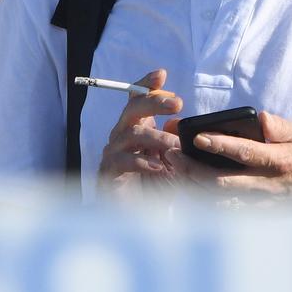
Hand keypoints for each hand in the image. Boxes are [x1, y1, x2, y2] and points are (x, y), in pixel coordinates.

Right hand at [95, 68, 182, 199]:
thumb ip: (175, 140)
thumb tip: (181, 123)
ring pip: (132, 134)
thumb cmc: (155, 185)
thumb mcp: (171, 160)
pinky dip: (143, 162)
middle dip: (155, 102)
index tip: (161, 74)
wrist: (137, 217)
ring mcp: (114, 152)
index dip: (147, 84)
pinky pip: (124, 160)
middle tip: (178, 103)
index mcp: (138, 127)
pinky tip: (160, 168)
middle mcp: (123, 135)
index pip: (138, 98)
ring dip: (157, 138)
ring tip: (177, 147)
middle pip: (133, 109)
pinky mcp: (110, 172)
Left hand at [163, 110, 291, 199]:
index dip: (221, 145)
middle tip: (171, 155)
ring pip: (219, 199)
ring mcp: (260, 202)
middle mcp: (267, 184)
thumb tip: (260, 118)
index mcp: (278, 160)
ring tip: (173, 170)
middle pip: (223, 181)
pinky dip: (203, 201)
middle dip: (194, 169)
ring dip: (194, 186)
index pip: (246, 152)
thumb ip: (280, 126)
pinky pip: (225, 211)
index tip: (198, 137)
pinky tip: (187, 188)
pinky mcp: (256, 213)